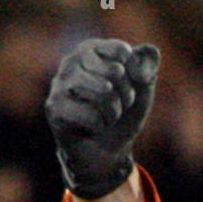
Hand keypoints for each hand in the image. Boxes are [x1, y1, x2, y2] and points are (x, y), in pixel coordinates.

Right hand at [45, 38, 159, 199]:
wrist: (107, 152)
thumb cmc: (123, 114)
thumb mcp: (144, 87)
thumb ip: (148, 63)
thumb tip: (135, 60)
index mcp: (92, 49)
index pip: (122, 52)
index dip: (135, 76)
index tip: (128, 87)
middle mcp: (71, 60)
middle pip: (115, 72)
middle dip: (125, 97)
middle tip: (117, 107)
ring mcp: (59, 83)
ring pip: (103, 92)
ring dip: (113, 113)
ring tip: (105, 117)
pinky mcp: (54, 107)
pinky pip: (91, 115)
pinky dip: (99, 126)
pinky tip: (90, 128)